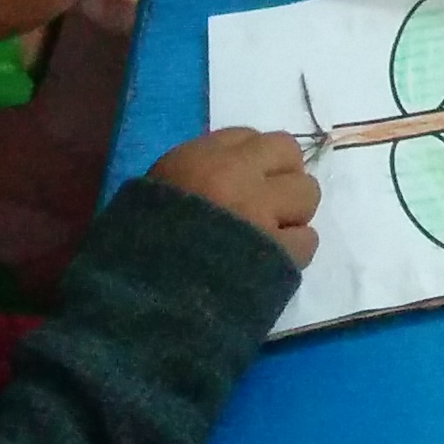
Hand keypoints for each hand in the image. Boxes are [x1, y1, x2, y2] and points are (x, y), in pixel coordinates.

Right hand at [146, 127, 321, 268]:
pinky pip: (308, 238)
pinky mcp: (279, 252)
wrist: (141, 307)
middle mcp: (235, 176)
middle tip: (268, 202)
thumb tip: (230, 174)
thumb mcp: (151, 197)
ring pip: (307, 193)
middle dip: (281, 175)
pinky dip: (294, 250)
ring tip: (270, 234)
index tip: (245, 179)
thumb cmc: (136, 252)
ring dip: (293, 212)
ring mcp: (261, 212)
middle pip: (287, 151)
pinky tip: (272, 263)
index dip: (251, 159)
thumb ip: (192, 177)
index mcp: (196, 160)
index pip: (246, 136)